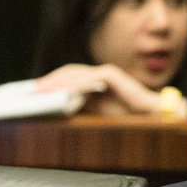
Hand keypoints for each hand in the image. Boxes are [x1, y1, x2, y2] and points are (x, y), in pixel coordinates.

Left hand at [34, 63, 166, 115]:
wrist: (151, 113)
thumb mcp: (98, 110)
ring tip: (44, 90)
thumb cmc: (128, 114)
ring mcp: (105, 71)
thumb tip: (60, 107)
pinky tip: (63, 92)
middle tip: (35, 89)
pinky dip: (74, 85)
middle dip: (51, 80)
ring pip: (75, 74)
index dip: (53, 82)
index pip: (70, 77)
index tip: (38, 91)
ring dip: (58, 82)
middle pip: (68, 72)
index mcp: (96, 81)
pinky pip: (88, 79)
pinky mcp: (111, 74)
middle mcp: (99, 73)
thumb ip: (82, 105)